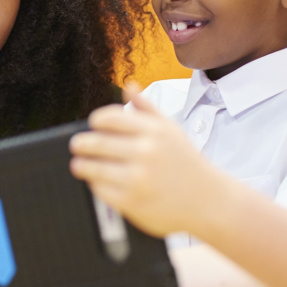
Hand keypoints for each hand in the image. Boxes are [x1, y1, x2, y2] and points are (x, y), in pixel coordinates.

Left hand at [69, 84, 219, 236]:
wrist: (209, 201)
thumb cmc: (185, 162)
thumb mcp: (171, 130)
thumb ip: (146, 107)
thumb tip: (128, 85)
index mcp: (153, 131)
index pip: (107, 118)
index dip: (96, 122)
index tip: (94, 126)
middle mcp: (145, 153)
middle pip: (94, 142)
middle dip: (81, 144)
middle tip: (77, 146)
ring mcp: (137, 178)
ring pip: (92, 167)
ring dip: (81, 165)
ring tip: (80, 164)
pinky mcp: (132, 202)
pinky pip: (99, 189)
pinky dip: (95, 184)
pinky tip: (98, 181)